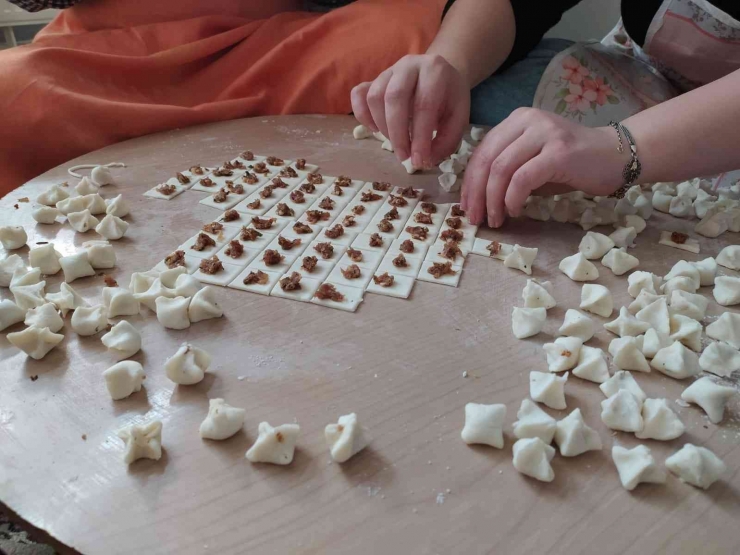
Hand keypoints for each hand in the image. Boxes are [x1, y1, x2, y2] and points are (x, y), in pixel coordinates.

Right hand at [351, 54, 469, 168]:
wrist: (440, 74)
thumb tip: (424, 161)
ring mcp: (389, 70)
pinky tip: (376, 129)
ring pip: (374, 97)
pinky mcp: (374, 79)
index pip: (424, 105)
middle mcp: (409, 65)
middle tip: (404, 156)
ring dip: (382, 127)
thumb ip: (446, 141)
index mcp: (435, 70)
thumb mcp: (458, 118)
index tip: (418, 161)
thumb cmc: (449, 98)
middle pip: (394, 98)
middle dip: (397, 134)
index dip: (420, 137)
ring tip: (396, 142)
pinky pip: (359, 94)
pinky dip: (362, 115)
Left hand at [460, 108, 624, 227]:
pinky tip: (515, 211)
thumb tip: (478, 197)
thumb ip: (507, 171)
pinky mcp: (559, 152)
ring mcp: (545, 133)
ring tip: (495, 219)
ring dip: (493, 200)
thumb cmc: (573, 165)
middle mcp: (528, 121)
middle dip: (476, 193)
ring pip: (502, 169)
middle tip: (475, 218)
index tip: (467, 206)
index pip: (482, 151)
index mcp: (517, 120)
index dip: (469, 182)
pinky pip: (523, 178)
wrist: (617, 157)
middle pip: (487, 159)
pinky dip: (513, 198)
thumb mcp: (533, 162)